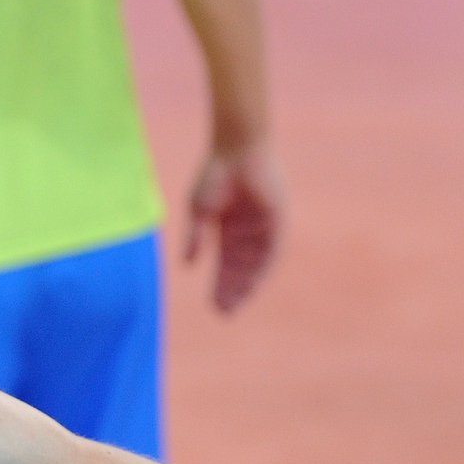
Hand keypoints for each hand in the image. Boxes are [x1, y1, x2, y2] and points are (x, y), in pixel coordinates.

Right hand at [183, 141, 281, 312]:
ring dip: (245, 286)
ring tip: (235, 304)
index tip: (213, 306)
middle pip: (240, 270)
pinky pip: (271, 252)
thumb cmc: (215, 173)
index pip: (226, 264)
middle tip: (223, 313)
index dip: (219, 285)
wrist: (238, 149)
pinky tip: (253, 286)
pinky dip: (262, 269)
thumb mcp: (199, 211)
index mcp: (228, 228)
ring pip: (254, 265)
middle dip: (231, 291)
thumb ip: (195, 237)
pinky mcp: (276, 221)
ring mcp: (262, 228)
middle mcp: (247, 232)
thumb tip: (187, 265)